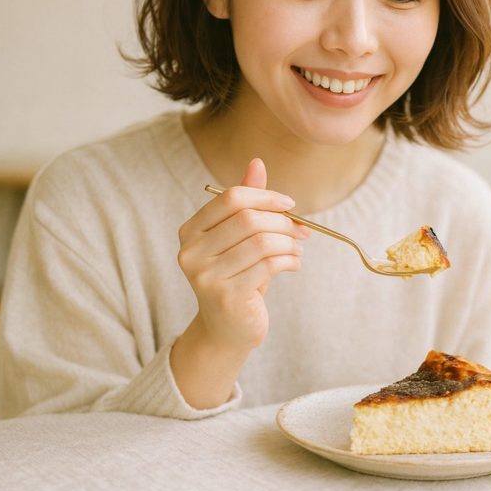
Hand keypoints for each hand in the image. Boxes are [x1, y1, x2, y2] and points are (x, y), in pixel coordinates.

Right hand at [176, 158, 308, 351]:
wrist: (228, 328)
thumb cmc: (238, 275)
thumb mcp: (241, 237)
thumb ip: (247, 202)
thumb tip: (257, 162)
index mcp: (190, 230)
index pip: (231, 198)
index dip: (265, 196)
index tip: (290, 204)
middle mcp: (190, 252)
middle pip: (248, 219)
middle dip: (282, 221)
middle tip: (300, 231)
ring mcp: (204, 276)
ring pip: (261, 242)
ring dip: (288, 243)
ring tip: (297, 249)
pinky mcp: (225, 296)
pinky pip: (268, 266)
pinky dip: (289, 261)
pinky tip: (294, 264)